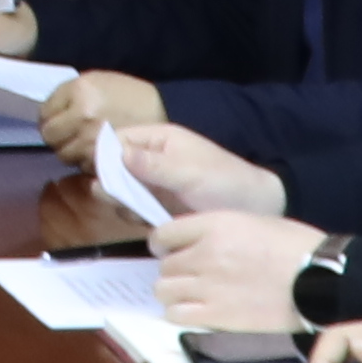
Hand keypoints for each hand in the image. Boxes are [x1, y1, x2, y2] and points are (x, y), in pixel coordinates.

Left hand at [35, 69, 168, 158]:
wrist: (162, 109)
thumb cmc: (125, 93)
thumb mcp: (93, 81)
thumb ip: (66, 96)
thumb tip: (43, 116)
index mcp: (80, 93)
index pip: (44, 115)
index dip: (49, 118)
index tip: (57, 119)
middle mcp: (83, 117)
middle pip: (50, 137)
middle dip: (57, 136)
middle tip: (69, 132)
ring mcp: (93, 141)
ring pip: (64, 155)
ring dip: (70, 150)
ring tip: (84, 142)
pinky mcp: (105, 160)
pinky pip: (82, 166)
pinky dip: (86, 162)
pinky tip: (97, 152)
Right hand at [109, 122, 278, 220]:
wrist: (256, 209)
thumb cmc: (226, 182)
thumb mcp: (190, 173)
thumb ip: (153, 165)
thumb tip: (118, 154)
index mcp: (160, 140)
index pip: (120, 140)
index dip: (107, 156)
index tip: (105, 177)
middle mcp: (153, 159)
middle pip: (115, 167)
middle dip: (112, 183)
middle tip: (117, 198)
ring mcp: (156, 185)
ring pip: (123, 190)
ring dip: (123, 202)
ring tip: (136, 212)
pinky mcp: (161, 208)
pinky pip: (137, 209)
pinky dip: (135, 216)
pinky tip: (145, 223)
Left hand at [151, 208, 327, 336]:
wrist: (320, 279)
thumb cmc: (295, 247)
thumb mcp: (252, 222)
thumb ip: (218, 230)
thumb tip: (195, 242)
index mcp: (215, 225)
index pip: (164, 234)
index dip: (163, 244)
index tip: (169, 251)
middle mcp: (205, 253)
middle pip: (164, 265)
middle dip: (174, 271)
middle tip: (190, 276)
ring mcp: (208, 286)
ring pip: (163, 289)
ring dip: (174, 293)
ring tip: (191, 295)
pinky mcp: (217, 315)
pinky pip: (175, 315)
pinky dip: (180, 313)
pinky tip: (196, 311)